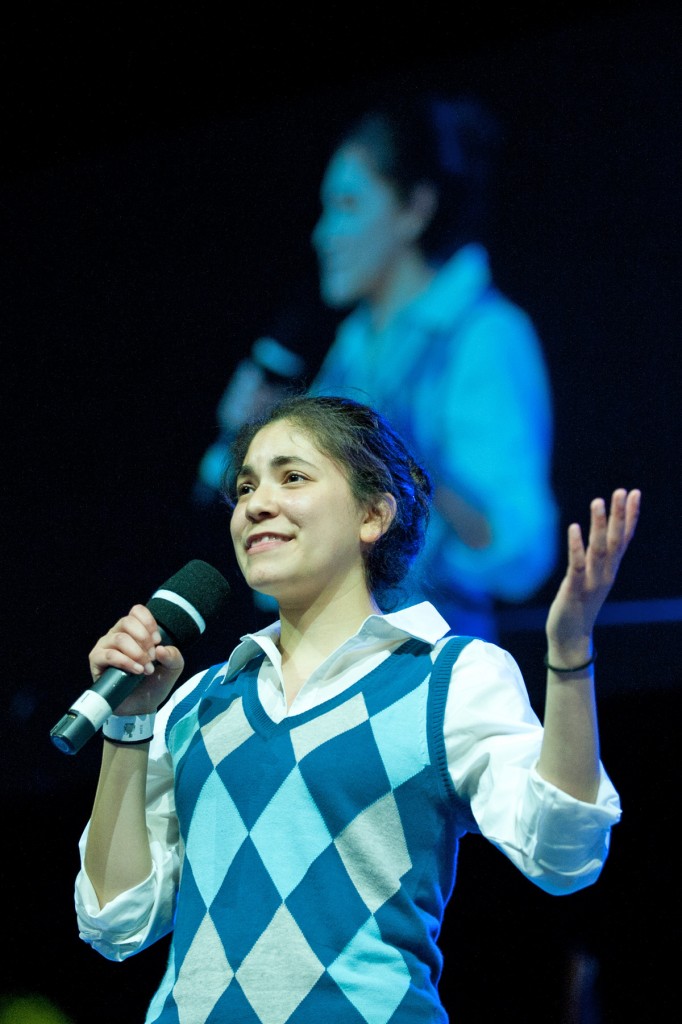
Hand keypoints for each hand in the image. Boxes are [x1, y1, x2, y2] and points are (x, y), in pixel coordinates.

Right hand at [88, 604, 183, 714]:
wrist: (141, 706)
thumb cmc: (154, 682)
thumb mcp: (173, 668)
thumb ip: (174, 655)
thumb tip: (160, 649)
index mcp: (134, 630)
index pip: (137, 611)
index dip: (149, 623)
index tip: (158, 641)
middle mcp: (117, 634)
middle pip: (128, 622)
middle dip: (144, 640)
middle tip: (152, 657)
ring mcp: (105, 646)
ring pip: (120, 638)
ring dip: (137, 653)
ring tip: (146, 669)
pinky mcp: (96, 660)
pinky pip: (109, 654)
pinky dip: (126, 662)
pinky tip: (137, 671)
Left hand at [546, 488, 640, 656]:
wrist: (571, 637)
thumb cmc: (580, 603)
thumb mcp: (593, 577)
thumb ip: (598, 558)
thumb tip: (600, 535)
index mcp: (610, 569)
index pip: (624, 538)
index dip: (630, 516)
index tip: (635, 493)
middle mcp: (605, 573)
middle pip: (615, 540)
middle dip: (619, 515)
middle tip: (622, 491)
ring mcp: (592, 581)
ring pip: (599, 549)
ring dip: (599, 525)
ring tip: (598, 501)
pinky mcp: (575, 589)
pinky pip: (577, 565)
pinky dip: (576, 546)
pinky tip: (574, 528)